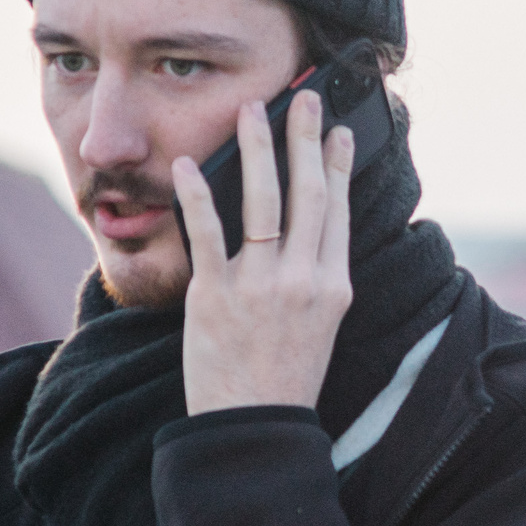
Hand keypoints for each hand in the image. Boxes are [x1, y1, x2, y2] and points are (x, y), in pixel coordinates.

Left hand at [172, 90, 356, 415]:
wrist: (253, 427)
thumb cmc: (285, 380)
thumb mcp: (321, 327)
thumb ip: (317, 279)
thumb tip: (307, 234)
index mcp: (333, 286)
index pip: (337, 211)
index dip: (337, 166)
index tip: (338, 132)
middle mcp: (302, 280)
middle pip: (307, 194)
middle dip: (305, 139)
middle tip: (303, 98)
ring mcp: (259, 285)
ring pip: (262, 201)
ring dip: (257, 149)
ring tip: (252, 111)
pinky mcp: (215, 296)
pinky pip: (206, 234)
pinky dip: (196, 195)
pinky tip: (187, 164)